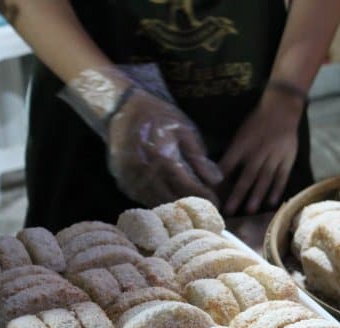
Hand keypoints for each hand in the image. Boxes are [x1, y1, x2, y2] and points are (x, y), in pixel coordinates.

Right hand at [107, 89, 223, 206]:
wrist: (122, 109)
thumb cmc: (158, 117)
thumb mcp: (184, 130)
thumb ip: (199, 157)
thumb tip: (217, 180)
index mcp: (164, 159)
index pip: (190, 189)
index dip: (205, 197)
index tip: (217, 201)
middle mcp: (146, 174)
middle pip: (175, 201)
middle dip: (193, 204)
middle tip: (206, 205)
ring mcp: (132, 181)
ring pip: (160, 204)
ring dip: (176, 206)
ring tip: (191, 203)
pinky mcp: (124, 185)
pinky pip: (146, 201)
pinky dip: (160, 201)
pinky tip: (171, 196)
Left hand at [220, 88, 302, 215]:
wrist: (281, 109)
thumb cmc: (257, 122)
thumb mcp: (241, 134)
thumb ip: (233, 153)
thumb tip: (220, 172)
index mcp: (242, 144)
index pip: (228, 164)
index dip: (220, 180)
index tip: (213, 195)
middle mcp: (257, 152)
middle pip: (246, 176)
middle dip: (236, 194)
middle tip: (228, 211)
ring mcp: (273, 156)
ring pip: (264, 179)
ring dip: (256, 195)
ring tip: (249, 211)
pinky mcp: (287, 159)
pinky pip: (281, 177)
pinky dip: (276, 190)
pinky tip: (271, 202)